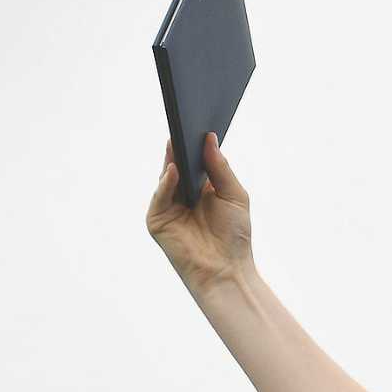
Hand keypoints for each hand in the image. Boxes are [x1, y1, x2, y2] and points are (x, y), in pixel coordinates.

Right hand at [147, 133, 255, 296]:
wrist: (226, 270)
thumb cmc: (234, 237)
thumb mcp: (234, 195)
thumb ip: (221, 168)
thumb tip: (209, 139)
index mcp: (201, 188)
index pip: (193, 160)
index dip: (194, 143)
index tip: (196, 121)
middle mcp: (182, 195)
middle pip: (177, 164)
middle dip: (180, 146)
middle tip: (182, 124)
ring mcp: (168, 207)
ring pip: (165, 177)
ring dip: (171, 159)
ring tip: (176, 140)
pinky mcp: (157, 220)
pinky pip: (159, 196)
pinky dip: (165, 183)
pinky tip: (173, 170)